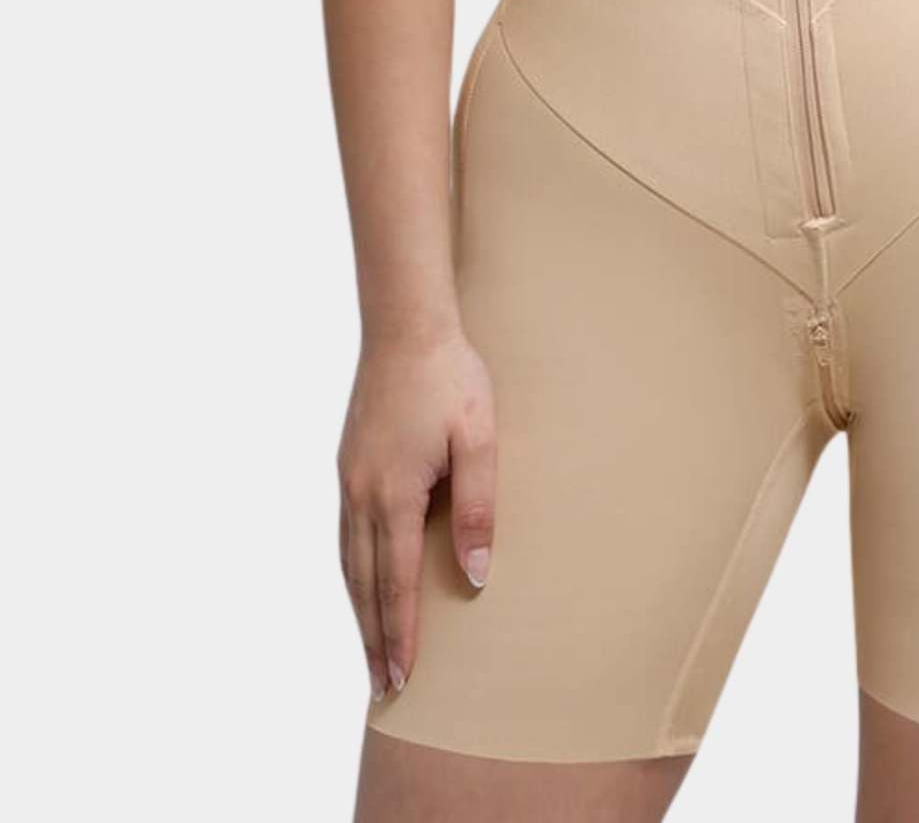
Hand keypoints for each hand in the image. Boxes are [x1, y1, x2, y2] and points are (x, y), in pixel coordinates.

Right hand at [337, 325, 495, 698]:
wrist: (406, 326)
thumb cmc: (451, 379)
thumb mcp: (480, 440)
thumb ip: (478, 507)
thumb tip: (477, 573)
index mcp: (394, 494)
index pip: (395, 583)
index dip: (400, 633)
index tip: (400, 677)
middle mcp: (361, 494)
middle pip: (364, 583)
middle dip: (373, 636)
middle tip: (381, 685)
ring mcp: (348, 478)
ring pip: (348, 561)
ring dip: (358, 608)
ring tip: (369, 647)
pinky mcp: (348, 463)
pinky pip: (344, 533)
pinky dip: (351, 570)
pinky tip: (360, 580)